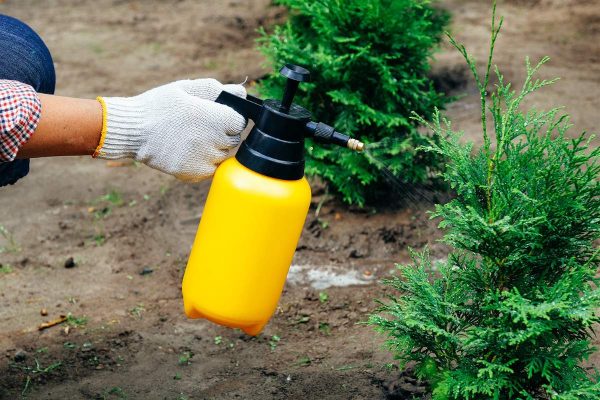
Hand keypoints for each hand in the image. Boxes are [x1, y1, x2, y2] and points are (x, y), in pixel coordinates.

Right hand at [95, 79, 246, 181]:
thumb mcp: (186, 89)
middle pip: (233, 140)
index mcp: (216, 118)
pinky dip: (202, 162)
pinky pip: (209, 169)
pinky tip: (185, 151)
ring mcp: (206, 160)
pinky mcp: (195, 174)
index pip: (240, 122)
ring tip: (189, 138)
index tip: (214, 116)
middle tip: (198, 127)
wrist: (132, 131)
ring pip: (222, 156)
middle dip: (221, 133)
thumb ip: (217, 90)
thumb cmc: (159, 106)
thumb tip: (241, 92)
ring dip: (212, 148)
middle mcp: (215, 140)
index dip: (228, 118)